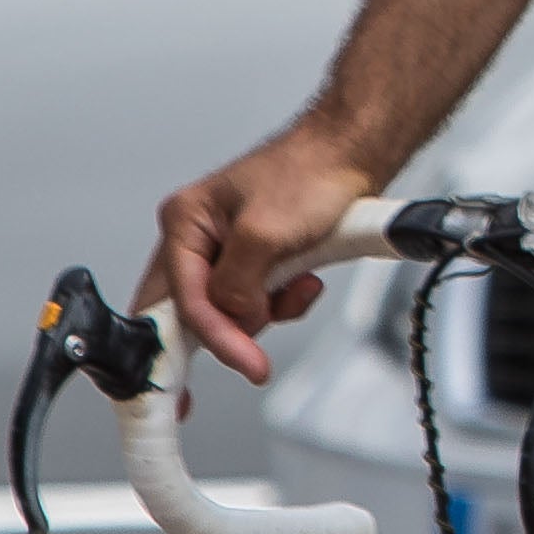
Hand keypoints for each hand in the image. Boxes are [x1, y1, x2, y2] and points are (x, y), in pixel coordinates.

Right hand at [152, 121, 390, 378]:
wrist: (352, 156)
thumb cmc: (310, 172)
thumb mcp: (266, 232)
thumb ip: (238, 284)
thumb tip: (232, 321)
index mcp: (184, 222)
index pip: (181, 299)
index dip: (206, 340)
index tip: (215, 378)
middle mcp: (197, 239)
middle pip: (193, 313)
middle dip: (231, 331)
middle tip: (251, 363)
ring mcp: (225, 254)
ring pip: (230, 314)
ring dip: (267, 312)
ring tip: (296, 283)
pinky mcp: (255, 264)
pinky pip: (259, 305)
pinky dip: (284, 303)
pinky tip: (304, 279)